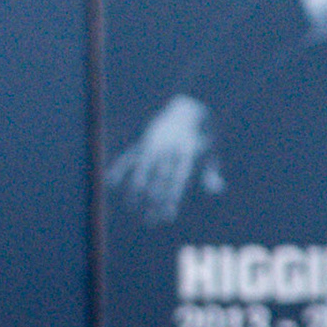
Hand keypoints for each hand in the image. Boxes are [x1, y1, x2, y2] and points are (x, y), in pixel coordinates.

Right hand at [106, 94, 220, 224]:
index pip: (176, 181)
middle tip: (150, 220)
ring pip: (143, 169)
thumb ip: (211, 172)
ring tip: (132, 206)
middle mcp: (167, 149)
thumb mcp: (211, 152)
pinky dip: (119, 169)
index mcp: (186, 153)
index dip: (171, 199)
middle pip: (159, 179)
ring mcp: (154, 144)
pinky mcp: (144, 141)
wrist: (188, 105)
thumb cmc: (203, 134)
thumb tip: (215, 190)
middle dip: (154, 201)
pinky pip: (129, 156)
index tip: (167, 216)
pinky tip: (111, 182)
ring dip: (137, 189)